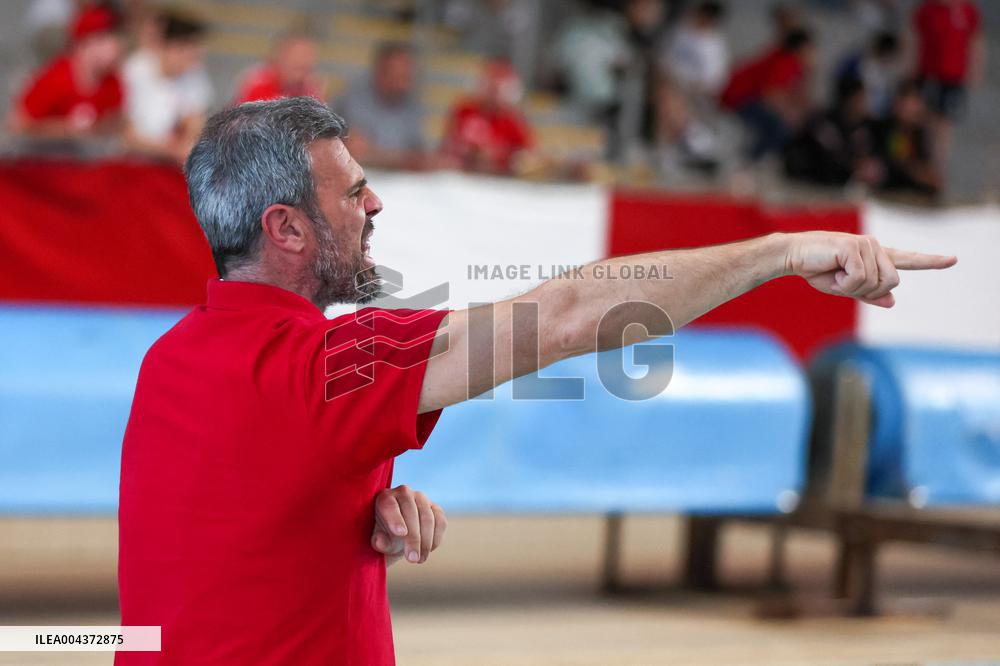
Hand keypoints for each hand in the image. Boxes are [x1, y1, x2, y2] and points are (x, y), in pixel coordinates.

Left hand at [371, 485, 446, 564]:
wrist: (398, 535)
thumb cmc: (384, 536)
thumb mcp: (378, 541)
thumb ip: (378, 541)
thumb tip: (379, 542)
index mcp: (385, 498)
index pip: (390, 506)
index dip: (396, 519)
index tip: (401, 534)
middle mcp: (404, 493)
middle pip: (411, 512)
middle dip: (413, 538)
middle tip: (412, 559)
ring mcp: (422, 499)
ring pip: (428, 518)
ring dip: (425, 542)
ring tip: (419, 560)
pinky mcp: (436, 509)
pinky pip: (440, 522)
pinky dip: (436, 538)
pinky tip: (428, 551)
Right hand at [783, 232, 956, 307]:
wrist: (792, 256)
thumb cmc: (816, 269)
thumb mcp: (844, 287)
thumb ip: (868, 294)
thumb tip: (892, 301)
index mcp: (874, 257)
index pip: (907, 259)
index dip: (930, 261)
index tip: (952, 259)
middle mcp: (874, 247)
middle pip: (891, 281)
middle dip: (867, 291)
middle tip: (843, 284)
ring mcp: (866, 245)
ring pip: (876, 282)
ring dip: (852, 288)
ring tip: (834, 276)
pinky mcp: (855, 247)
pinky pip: (860, 278)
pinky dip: (844, 284)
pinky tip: (832, 273)